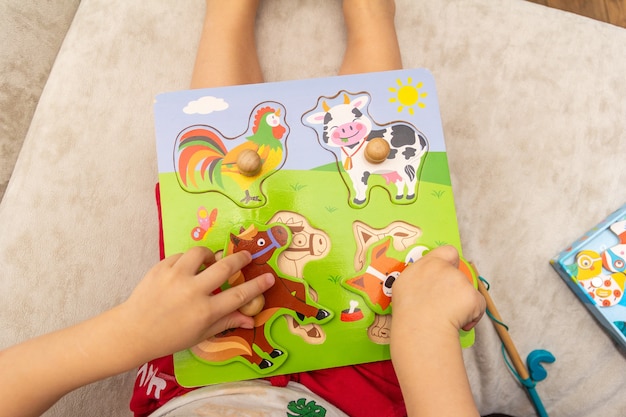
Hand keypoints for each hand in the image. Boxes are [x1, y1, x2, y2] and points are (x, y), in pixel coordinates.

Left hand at [119, 246, 274, 361]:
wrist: (133, 331)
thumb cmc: (170, 337)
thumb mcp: (200, 334)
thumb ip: (227, 322)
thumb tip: (251, 319)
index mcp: (205, 312)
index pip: (238, 295)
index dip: (257, 286)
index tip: (268, 277)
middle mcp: (192, 291)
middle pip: (224, 267)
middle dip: (240, 259)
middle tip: (247, 256)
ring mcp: (175, 277)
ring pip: (201, 253)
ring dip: (210, 256)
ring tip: (211, 262)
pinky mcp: (160, 268)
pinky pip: (180, 256)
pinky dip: (187, 260)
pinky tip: (187, 269)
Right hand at [390, 246, 484, 416]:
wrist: (420, 329)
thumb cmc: (407, 314)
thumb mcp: (403, 287)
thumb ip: (418, 278)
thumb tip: (426, 283)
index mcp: (425, 264)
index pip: (447, 251)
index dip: (450, 261)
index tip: (447, 273)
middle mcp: (443, 268)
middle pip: (457, 275)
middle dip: (455, 288)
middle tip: (445, 304)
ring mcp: (459, 281)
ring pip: (467, 292)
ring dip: (462, 303)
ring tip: (448, 317)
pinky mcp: (472, 296)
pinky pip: (478, 306)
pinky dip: (473, 315)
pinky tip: (460, 323)